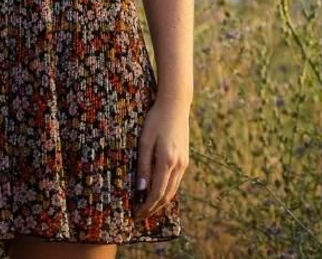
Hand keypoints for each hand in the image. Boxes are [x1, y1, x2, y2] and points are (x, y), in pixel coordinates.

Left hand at [132, 99, 188, 221]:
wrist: (175, 105)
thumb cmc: (155, 120)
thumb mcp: (144, 141)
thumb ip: (143, 166)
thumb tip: (141, 190)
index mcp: (167, 161)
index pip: (156, 193)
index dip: (146, 207)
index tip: (135, 214)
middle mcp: (178, 165)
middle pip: (166, 196)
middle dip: (152, 209)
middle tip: (138, 216)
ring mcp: (184, 163)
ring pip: (173, 191)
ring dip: (160, 202)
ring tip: (146, 208)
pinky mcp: (185, 159)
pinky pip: (176, 181)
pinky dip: (167, 191)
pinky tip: (157, 192)